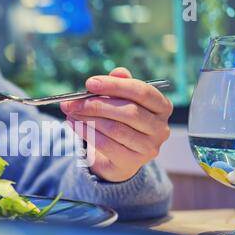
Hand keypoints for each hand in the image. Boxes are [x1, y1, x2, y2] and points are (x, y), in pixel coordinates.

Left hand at [60, 67, 172, 182]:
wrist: (120, 157)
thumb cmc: (122, 121)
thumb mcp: (122, 100)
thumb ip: (120, 85)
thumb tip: (117, 72)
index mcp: (162, 107)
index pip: (141, 92)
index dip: (115, 86)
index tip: (90, 83)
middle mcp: (160, 128)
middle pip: (128, 112)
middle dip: (97, 104)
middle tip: (74, 101)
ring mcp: (148, 147)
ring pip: (115, 129)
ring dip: (89, 118)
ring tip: (72, 112)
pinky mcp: (132, 162)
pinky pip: (105, 144)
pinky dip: (86, 132)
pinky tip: (74, 125)